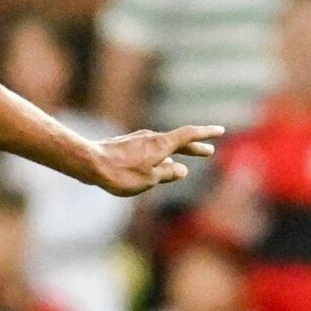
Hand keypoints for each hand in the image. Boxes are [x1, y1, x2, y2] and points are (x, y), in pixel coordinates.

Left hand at [82, 125, 222, 196]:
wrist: (90, 163)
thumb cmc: (120, 174)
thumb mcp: (149, 179)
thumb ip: (168, 174)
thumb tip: (181, 170)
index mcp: (161, 144)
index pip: (189, 135)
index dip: (205, 133)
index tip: (220, 130)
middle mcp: (151, 138)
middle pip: (177, 142)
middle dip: (193, 148)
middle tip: (208, 151)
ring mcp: (138, 140)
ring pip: (162, 148)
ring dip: (173, 156)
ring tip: (181, 166)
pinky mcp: (126, 146)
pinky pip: (148, 152)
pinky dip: (158, 158)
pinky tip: (155, 168)